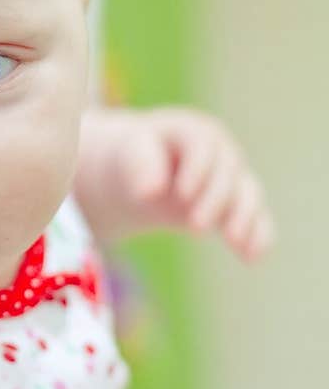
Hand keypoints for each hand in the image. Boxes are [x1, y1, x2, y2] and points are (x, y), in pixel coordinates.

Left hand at [74, 106, 274, 259]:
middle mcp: (221, 152)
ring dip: (244, 218)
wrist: (144, 171)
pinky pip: (255, 218)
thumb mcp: (132, 154)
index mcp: (193, 130)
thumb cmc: (136, 157)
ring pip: (248, 194)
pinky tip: (252, 257)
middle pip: (228, 172)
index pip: (203, 146)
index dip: (197, 170)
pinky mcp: (237, 204)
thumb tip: (150, 192)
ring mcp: (233, 178)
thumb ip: (141, 166)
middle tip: (195, 227)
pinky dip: (257, 236)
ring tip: (234, 243)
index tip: (182, 195)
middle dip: (215, 200)